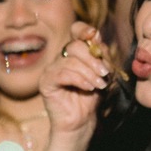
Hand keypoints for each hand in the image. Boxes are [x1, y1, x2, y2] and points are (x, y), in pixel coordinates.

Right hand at [39, 22, 109, 136]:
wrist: (82, 120)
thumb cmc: (92, 96)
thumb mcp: (101, 72)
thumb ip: (100, 54)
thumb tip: (96, 37)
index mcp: (74, 52)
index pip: (75, 31)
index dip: (84, 30)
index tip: (94, 36)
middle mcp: (60, 58)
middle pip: (75, 46)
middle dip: (93, 59)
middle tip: (105, 73)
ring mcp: (51, 69)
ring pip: (71, 61)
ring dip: (89, 72)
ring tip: (99, 84)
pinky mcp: (46, 82)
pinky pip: (63, 74)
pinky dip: (79, 80)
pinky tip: (88, 88)